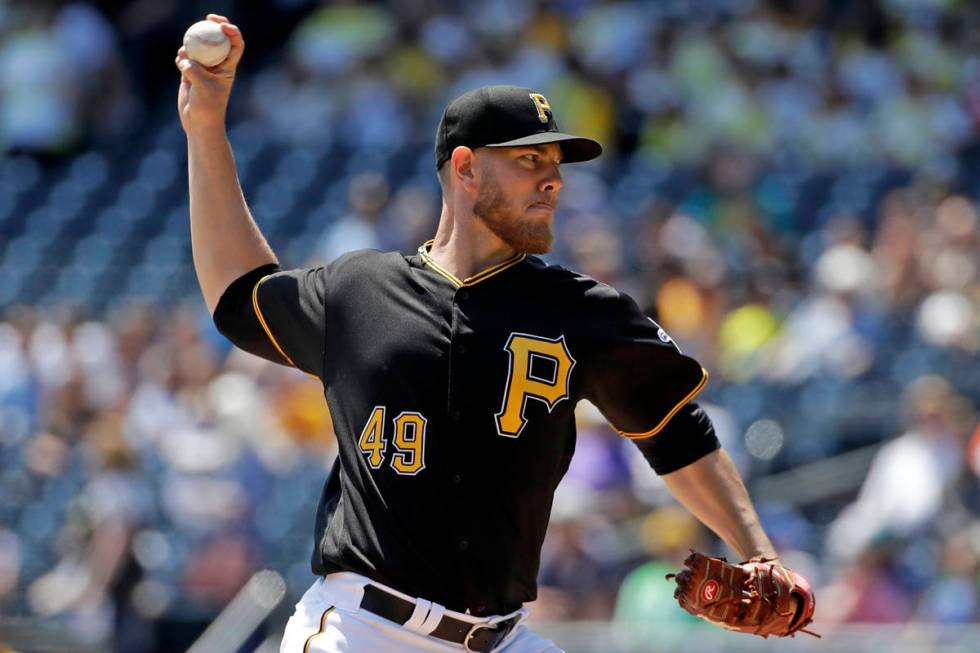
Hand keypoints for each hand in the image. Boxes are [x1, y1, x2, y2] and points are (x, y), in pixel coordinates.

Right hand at [175, 14, 243, 132]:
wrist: (199, 121)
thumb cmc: (207, 107)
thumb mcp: (203, 88)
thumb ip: (194, 71)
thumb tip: (184, 59)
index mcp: (228, 66)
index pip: (235, 45)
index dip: (233, 31)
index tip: (222, 25)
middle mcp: (217, 64)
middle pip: (217, 39)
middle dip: (214, 25)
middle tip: (207, 17)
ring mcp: (203, 67)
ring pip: (197, 47)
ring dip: (190, 46)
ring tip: (186, 59)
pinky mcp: (190, 71)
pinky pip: (184, 57)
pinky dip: (181, 58)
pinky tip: (180, 67)